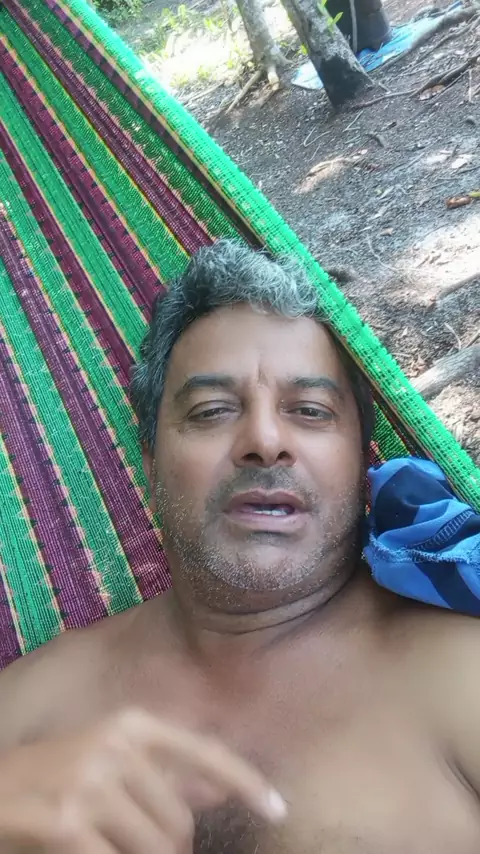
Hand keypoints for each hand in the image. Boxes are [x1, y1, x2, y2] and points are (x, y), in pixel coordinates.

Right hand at [0, 708, 285, 852]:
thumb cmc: (55, 778)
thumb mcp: (108, 763)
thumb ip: (160, 775)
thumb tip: (214, 794)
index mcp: (130, 725)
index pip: (204, 752)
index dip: (245, 782)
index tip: (280, 809)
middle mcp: (115, 746)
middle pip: (181, 822)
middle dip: (170, 849)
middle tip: (133, 845)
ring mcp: (90, 782)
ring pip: (156, 850)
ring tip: (108, 846)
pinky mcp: (67, 823)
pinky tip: (92, 852)